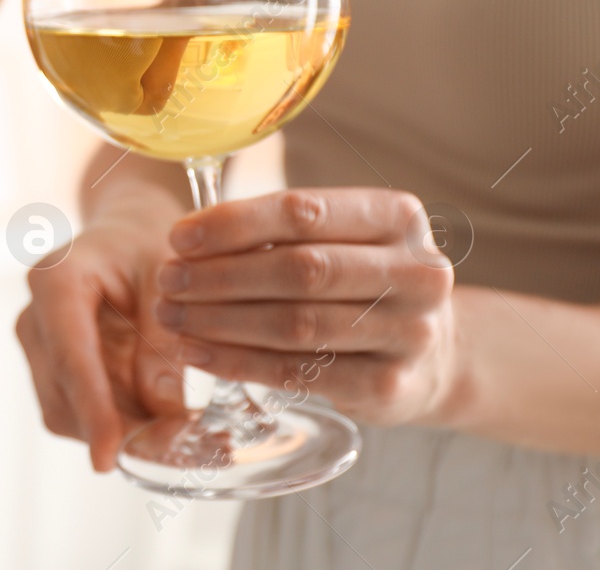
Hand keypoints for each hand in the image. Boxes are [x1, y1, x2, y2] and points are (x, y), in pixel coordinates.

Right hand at [15, 191, 189, 470]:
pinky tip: (163, 423)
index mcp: (56, 280)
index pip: (69, 355)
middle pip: (63, 395)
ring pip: (68, 414)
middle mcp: (34, 318)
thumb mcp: (168, 277)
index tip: (108, 456)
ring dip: (121, 432)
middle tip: (185, 447)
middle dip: (118, 429)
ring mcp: (38, 348)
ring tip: (184, 434)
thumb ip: (164, 340)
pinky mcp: (52, 371)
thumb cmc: (144, 244)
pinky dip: (119, 427)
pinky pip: (79, 414)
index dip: (91, 409)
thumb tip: (164, 413)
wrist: (124, 235)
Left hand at [154, 188, 457, 425]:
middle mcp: (416, 272)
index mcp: (398, 218)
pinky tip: (195, 352)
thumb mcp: (340, 240)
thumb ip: (279, 231)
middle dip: (220, 275)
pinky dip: (236, 362)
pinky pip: (297, 372)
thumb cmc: (359, 283)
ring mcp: (409, 333)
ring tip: (170, 315)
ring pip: (295, 324)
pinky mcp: (390, 387)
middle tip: (168, 280)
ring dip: (220, 320)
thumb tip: (188, 237)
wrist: (432, 358)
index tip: (178, 237)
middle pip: (300, 269)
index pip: (303, 211)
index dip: (233, 224)